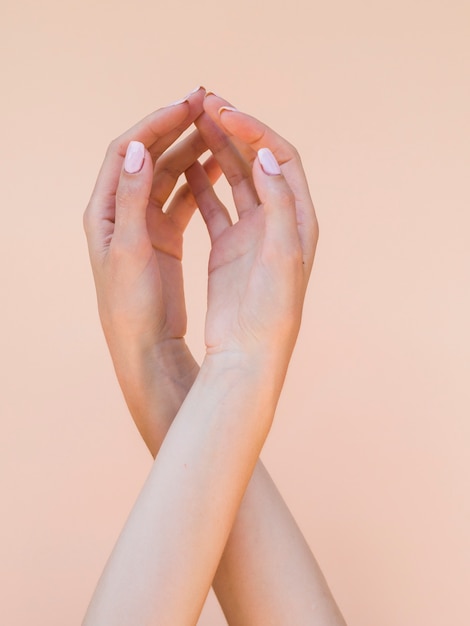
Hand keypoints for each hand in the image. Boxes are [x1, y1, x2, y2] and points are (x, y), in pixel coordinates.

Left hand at [84, 88, 218, 350]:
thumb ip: (131, 201)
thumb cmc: (130, 307)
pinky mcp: (163, 237)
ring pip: (167, 174)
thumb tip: (135, 150)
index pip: (125, 152)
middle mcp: (120, 210)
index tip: (186, 104)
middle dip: (175, 127)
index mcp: (103, 210)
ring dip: (190, 149)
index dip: (154, 124)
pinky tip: (219, 166)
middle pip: (147, 156)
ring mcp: (143, 222)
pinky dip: (199, 180)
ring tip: (218, 128)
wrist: (144, 345)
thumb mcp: (129, 252)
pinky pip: (181, 198)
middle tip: (207, 103)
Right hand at [186, 95, 318, 371]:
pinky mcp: (229, 250)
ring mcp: (253, 235)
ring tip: (193, 124)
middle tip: (205, 105)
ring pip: (235, 181)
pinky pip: (215, 208)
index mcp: (300, 220)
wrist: (247, 356)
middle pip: (258, 163)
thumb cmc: (270, 314)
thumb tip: (267, 154)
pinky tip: (184, 168)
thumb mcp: (281, 256)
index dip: (255, 131)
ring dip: (216, 152)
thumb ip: (279, 204)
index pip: (281, 159)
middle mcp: (279, 223)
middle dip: (233, 132)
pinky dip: (201, 186)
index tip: (225, 113)